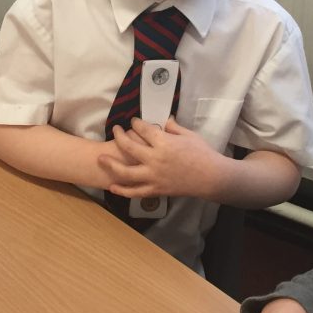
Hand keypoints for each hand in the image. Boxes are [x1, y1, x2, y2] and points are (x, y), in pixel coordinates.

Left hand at [99, 117, 223, 198]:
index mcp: (164, 143)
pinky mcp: (156, 190)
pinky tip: (112, 187)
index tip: (132, 121)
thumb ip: (173, 127)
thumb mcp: (189, 135)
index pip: (143, 129)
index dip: (136, 123)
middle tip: (115, 130)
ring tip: (101, 159)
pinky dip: (122, 191)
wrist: (211, 178)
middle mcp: (155, 159)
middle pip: (128, 146)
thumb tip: (163, 120)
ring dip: (111, 164)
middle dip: (119, 136)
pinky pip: (135, 192)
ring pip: (126, 172)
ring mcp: (153, 176)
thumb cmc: (203, 154)